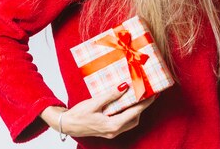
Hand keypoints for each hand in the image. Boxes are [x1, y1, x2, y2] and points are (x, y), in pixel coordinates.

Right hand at [41, 83, 155, 138]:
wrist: (65, 124)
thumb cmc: (78, 114)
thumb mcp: (94, 103)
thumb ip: (111, 95)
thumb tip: (125, 86)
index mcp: (112, 126)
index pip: (134, 112)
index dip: (145, 103)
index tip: (154, 95)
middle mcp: (114, 131)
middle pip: (135, 118)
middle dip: (143, 107)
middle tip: (149, 94)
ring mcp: (111, 132)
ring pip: (130, 122)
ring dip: (135, 111)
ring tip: (139, 98)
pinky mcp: (108, 130)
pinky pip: (123, 122)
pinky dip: (128, 113)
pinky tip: (126, 104)